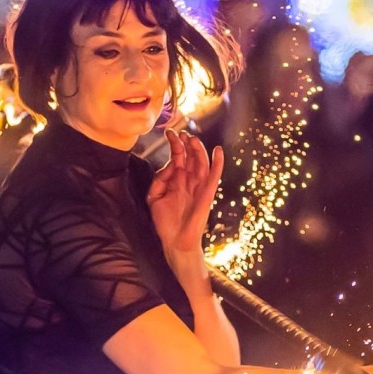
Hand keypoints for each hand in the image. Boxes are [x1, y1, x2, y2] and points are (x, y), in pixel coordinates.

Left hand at [148, 130, 222, 270]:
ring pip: (201, 162)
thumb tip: (170, 165)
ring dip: (198, 149)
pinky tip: (218, 151)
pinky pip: (214, 176)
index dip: (175, 144)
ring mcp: (199, 186)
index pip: (178, 157)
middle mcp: (189, 180)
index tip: (169, 132)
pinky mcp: (207, 193)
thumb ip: (159, 179)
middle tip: (180, 133)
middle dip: (186, 143)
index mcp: (176, 180)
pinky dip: (218, 163)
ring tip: (192, 138)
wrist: (175, 240)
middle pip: (190, 156)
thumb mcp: (154, 197)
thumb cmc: (165, 222)